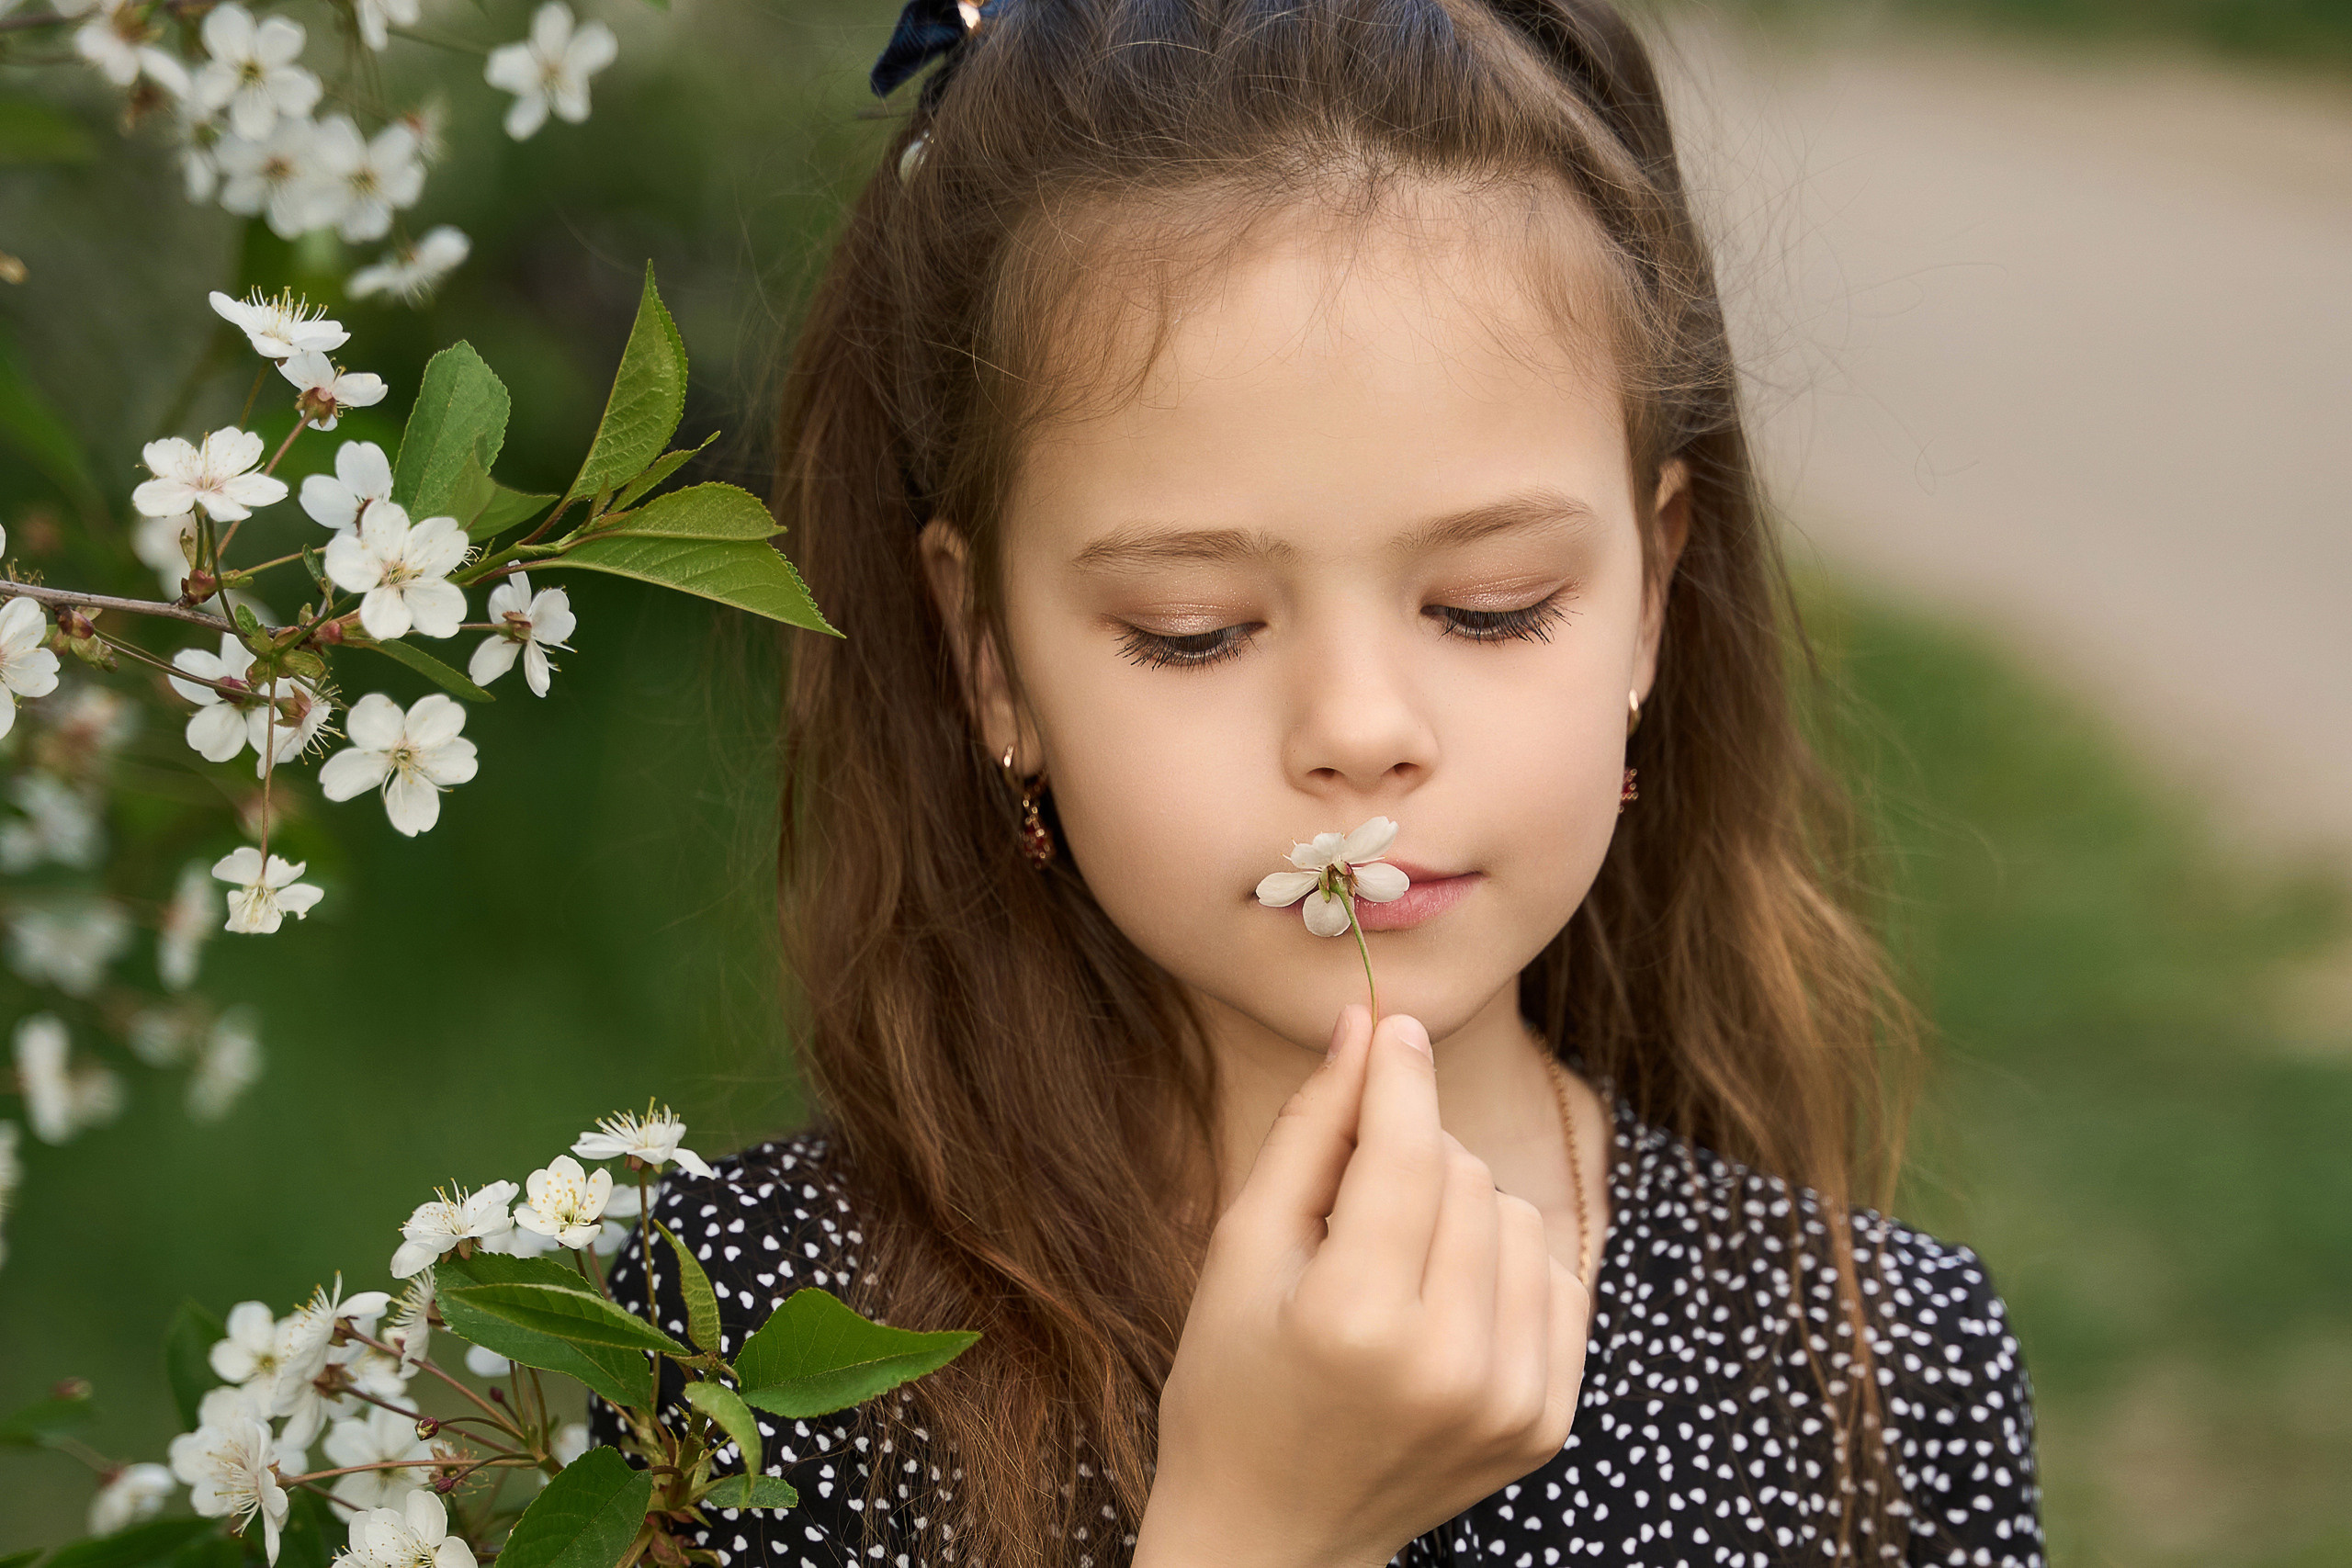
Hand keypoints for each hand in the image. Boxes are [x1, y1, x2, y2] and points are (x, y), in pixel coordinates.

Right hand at [1134, 1005, 1588, 1567]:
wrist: (1273, 1534)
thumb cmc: (1233, 1383)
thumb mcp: (1242, 1249)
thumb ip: (1309, 1131)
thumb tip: (1366, 1024)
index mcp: (1354, 1322)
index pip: (1410, 1152)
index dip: (1400, 1075)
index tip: (1391, 1023)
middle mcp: (1447, 1366)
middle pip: (1466, 1176)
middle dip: (1413, 1159)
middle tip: (1353, 1206)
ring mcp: (1508, 1402)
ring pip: (1517, 1218)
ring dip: (1463, 1212)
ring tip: (1397, 1262)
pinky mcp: (1546, 1423)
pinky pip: (1557, 1279)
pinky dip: (1506, 1267)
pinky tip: (1446, 1301)